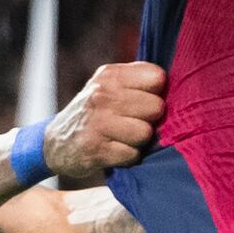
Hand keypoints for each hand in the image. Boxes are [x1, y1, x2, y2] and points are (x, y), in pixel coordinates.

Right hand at [40, 61, 167, 185]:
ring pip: (146, 133)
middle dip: (149, 119)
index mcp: (109, 75)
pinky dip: (127, 157)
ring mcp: (98, 123)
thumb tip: (178, 80)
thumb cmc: (94, 112)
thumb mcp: (107, 85)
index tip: (143, 100)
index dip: (156, 92)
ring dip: (139, 141)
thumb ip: (136, 79)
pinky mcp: (96, 150)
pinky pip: (133, 155)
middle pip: (156, 107)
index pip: (157, 77)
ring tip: (123, 137)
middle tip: (131, 122)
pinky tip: (114, 151)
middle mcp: (102, 96)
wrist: (55, 144)